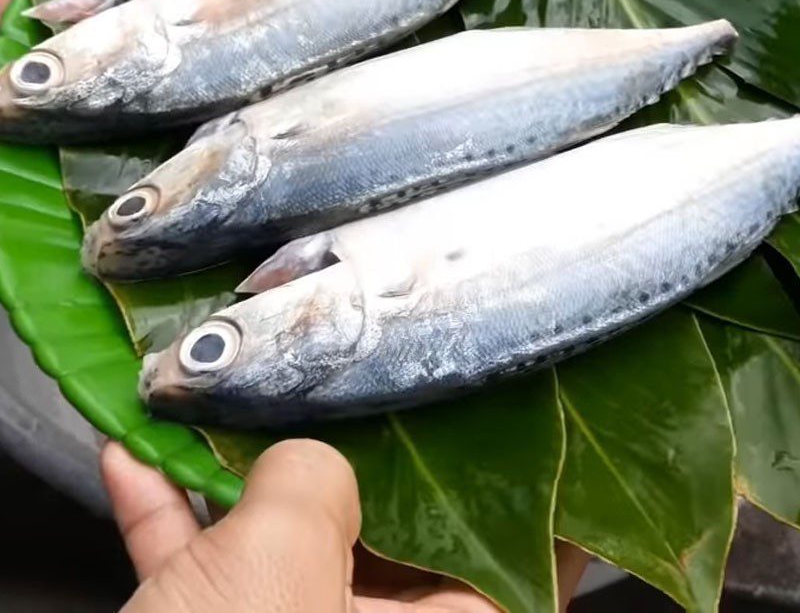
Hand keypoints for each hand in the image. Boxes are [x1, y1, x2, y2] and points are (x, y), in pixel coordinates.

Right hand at [103, 439, 588, 611]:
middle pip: (392, 533)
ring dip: (241, 476)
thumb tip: (307, 457)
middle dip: (357, 454)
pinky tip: (139, 464)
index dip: (531, 489)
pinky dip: (177, 523)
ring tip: (230, 407)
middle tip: (359, 382)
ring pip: (289, 546)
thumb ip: (313, 481)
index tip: (517, 417)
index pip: (527, 561)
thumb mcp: (281, 565)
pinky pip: (212, 572)